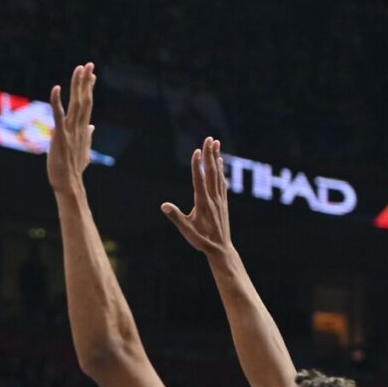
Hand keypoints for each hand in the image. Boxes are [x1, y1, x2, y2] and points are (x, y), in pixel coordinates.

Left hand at [47, 62, 96, 191]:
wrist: (69, 185)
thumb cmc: (73, 170)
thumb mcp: (82, 151)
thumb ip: (87, 137)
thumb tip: (92, 127)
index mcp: (83, 130)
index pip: (87, 105)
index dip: (89, 89)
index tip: (92, 75)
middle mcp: (79, 127)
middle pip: (84, 100)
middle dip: (86, 82)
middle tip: (89, 64)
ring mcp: (70, 131)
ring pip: (76, 104)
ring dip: (78, 85)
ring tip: (80, 69)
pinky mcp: (60, 136)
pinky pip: (58, 115)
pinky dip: (57, 101)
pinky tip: (56, 88)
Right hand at [161, 137, 230, 255]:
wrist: (221, 248)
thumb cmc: (201, 240)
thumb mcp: (186, 230)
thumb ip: (176, 217)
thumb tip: (164, 205)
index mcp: (203, 203)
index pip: (199, 180)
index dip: (197, 165)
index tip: (196, 151)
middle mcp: (213, 198)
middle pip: (211, 172)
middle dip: (210, 154)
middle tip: (209, 138)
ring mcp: (220, 199)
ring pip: (218, 174)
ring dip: (216, 158)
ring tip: (216, 144)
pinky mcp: (223, 202)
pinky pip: (222, 182)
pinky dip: (220, 170)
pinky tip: (220, 164)